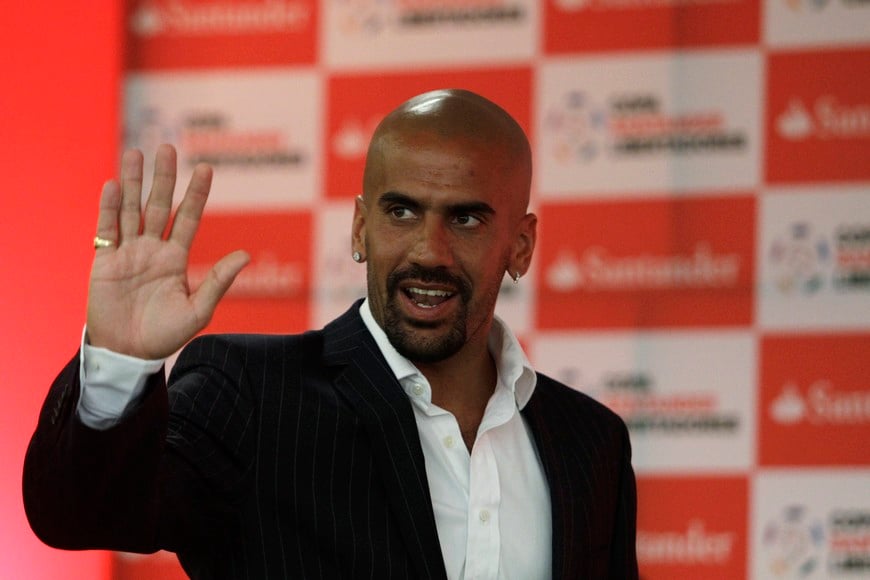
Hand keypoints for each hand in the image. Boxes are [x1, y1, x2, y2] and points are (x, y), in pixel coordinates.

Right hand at [86, 144, 249, 358]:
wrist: (129, 354)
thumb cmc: (165, 336)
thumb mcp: (198, 310)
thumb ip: (219, 281)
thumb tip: (246, 255)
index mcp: (177, 258)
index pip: (188, 218)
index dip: (196, 194)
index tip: (206, 168)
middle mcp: (153, 249)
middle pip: (159, 205)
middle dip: (164, 177)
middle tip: (168, 148)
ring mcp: (127, 252)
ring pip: (131, 209)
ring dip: (133, 182)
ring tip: (136, 152)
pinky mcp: (104, 261)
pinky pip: (106, 229)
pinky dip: (109, 208)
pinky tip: (112, 186)